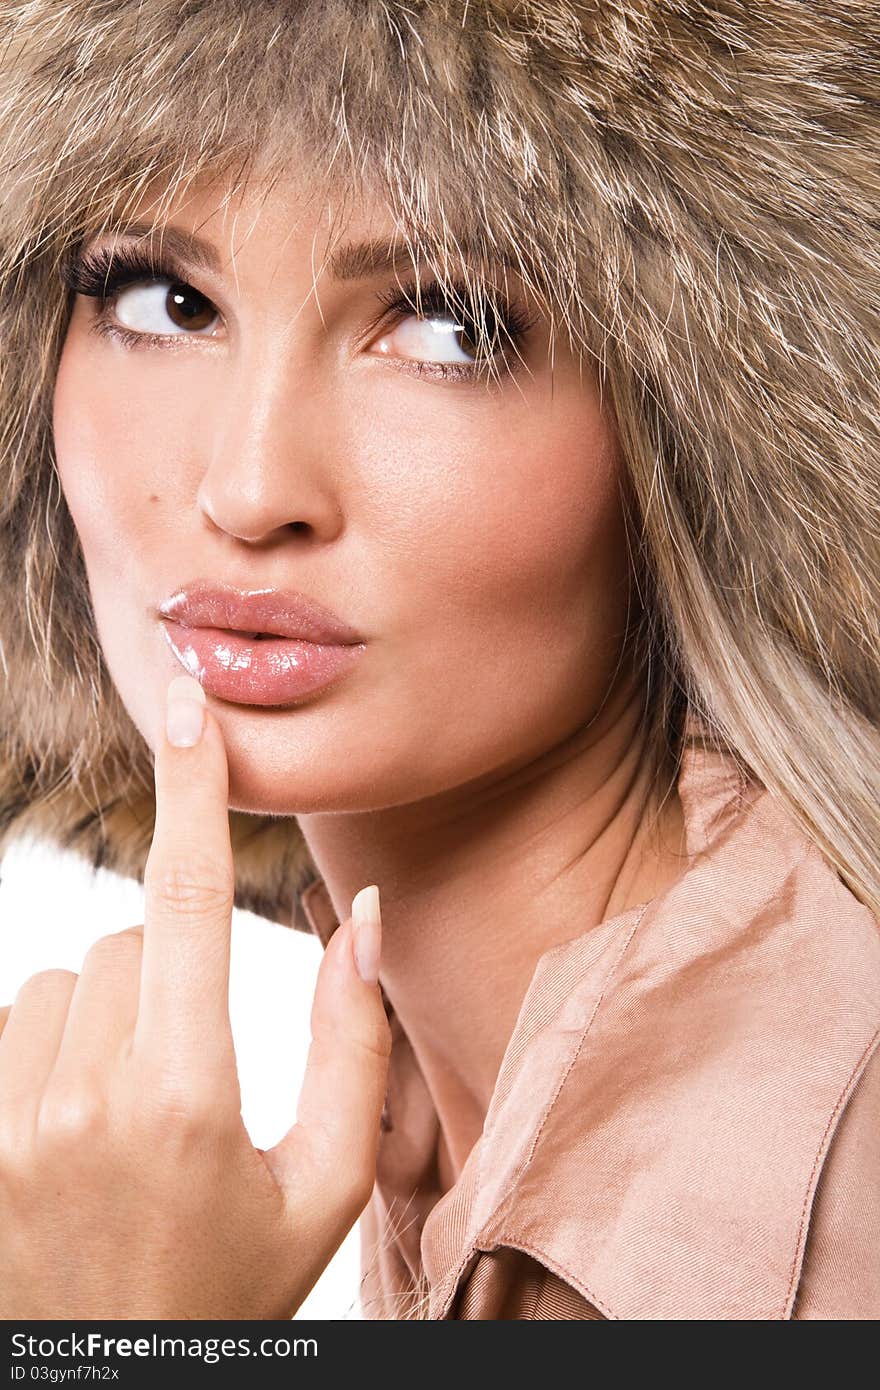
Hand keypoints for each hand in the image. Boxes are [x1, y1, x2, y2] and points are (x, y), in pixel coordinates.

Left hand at [0, 674, 390, 1317]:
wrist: (104, 1388)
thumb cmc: (223, 1292)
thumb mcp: (320, 1189)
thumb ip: (354, 1048)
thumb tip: (363, 919)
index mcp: (186, 1099)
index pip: (191, 900)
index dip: (193, 789)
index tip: (184, 702)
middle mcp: (80, 1102)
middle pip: (129, 940)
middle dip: (169, 972)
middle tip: (189, 1072)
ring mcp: (4, 1126)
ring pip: (61, 981)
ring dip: (102, 1014)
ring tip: (125, 1113)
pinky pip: (8, 1027)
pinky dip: (46, 1050)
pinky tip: (69, 1129)